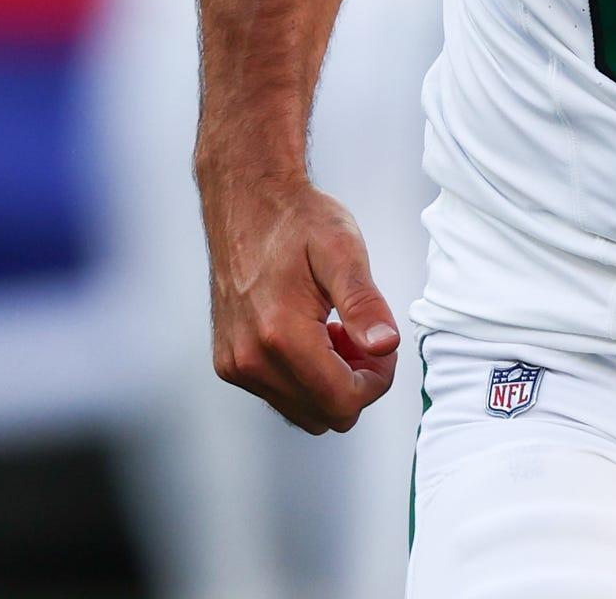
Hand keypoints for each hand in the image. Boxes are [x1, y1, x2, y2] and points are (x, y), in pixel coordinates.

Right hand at [199, 170, 400, 433]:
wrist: (247, 200)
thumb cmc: (297, 220)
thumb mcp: (343, 251)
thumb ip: (365, 303)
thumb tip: (386, 346)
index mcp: (280, 335)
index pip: (344, 401)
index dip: (376, 380)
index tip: (382, 347)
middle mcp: (250, 359)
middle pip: (325, 415)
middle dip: (355, 384)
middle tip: (361, 336)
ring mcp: (235, 364)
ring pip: (303, 411)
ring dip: (329, 383)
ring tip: (335, 332)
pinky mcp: (229, 362)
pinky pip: (279, 395)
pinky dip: (304, 377)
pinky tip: (312, 334)